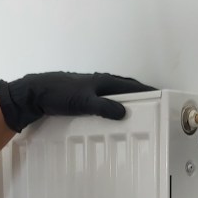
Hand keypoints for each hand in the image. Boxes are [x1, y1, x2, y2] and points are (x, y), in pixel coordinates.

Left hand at [0, 72, 154, 132]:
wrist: (34, 93)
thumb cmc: (58, 94)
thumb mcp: (83, 102)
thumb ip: (103, 107)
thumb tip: (124, 112)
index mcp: (103, 81)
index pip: (132, 86)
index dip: (148, 91)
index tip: (162, 98)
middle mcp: (99, 83)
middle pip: (125, 89)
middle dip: (140, 96)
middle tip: (153, 108)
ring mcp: (90, 90)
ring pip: (114, 95)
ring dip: (126, 102)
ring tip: (137, 114)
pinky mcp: (81, 98)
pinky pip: (104, 102)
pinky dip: (112, 107)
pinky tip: (111, 117)